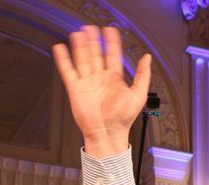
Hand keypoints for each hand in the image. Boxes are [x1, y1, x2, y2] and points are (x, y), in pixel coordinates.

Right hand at [52, 25, 151, 158]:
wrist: (108, 133)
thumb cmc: (123, 119)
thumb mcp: (138, 95)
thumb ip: (143, 75)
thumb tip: (147, 59)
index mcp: (115, 79)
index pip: (112, 55)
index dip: (111, 43)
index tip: (110, 31)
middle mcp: (101, 78)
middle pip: (96, 54)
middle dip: (93, 41)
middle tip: (91, 28)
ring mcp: (88, 82)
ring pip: (82, 59)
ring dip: (80, 46)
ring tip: (78, 33)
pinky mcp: (76, 89)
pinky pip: (68, 71)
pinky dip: (64, 60)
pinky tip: (61, 49)